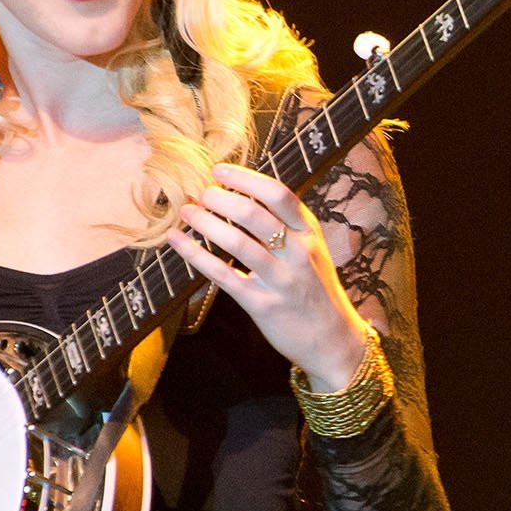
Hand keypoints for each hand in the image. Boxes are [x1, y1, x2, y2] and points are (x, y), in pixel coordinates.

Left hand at [168, 163, 372, 388]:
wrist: (333, 340)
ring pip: (237, 243)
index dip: (246, 179)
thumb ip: (285, 226)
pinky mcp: (261, 304)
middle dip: (220, 199)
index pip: (279, 195)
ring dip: (206, 223)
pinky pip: (222, 275)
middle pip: (254, 215)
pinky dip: (195, 255)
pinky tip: (177, 241)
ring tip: (187, 212)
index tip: (219, 171)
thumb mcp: (311, 251)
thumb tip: (242, 195)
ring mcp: (280, 280)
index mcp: (310, 233)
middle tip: (201, 193)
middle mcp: (298, 254)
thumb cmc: (315, 291)